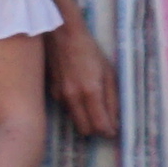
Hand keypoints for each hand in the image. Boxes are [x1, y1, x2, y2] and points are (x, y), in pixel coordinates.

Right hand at [47, 27, 114, 141]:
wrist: (61, 34)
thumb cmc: (90, 50)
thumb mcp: (109, 72)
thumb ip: (112, 99)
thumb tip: (116, 123)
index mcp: (90, 92)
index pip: (100, 126)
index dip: (109, 132)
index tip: (114, 130)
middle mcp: (73, 98)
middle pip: (85, 130)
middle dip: (96, 129)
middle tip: (105, 120)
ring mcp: (60, 96)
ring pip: (75, 120)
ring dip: (85, 119)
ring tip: (92, 104)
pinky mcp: (52, 93)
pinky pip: (67, 110)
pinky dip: (75, 108)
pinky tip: (79, 93)